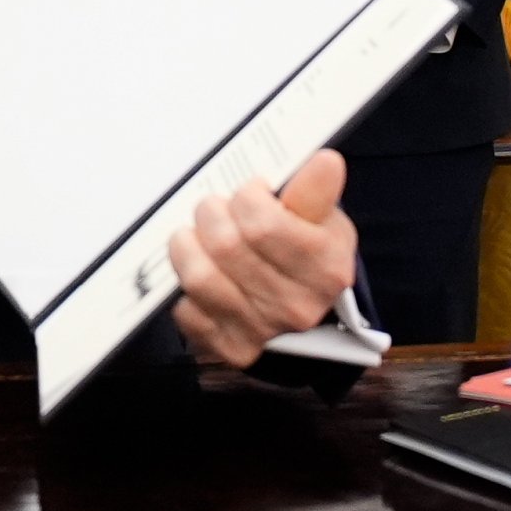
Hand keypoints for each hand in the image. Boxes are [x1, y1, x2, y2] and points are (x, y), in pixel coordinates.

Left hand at [169, 149, 358, 367]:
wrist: (304, 308)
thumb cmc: (308, 255)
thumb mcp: (322, 219)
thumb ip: (317, 190)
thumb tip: (326, 162)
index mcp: (326, 268)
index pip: (262, 223)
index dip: (245, 197)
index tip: (249, 194)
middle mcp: (297, 306)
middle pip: (225, 246)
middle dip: (210, 214)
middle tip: (215, 209)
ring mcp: (262, 331)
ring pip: (199, 277)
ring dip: (187, 246)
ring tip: (197, 236)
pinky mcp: (230, 348)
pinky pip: (185, 310)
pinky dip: (183, 288)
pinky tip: (202, 272)